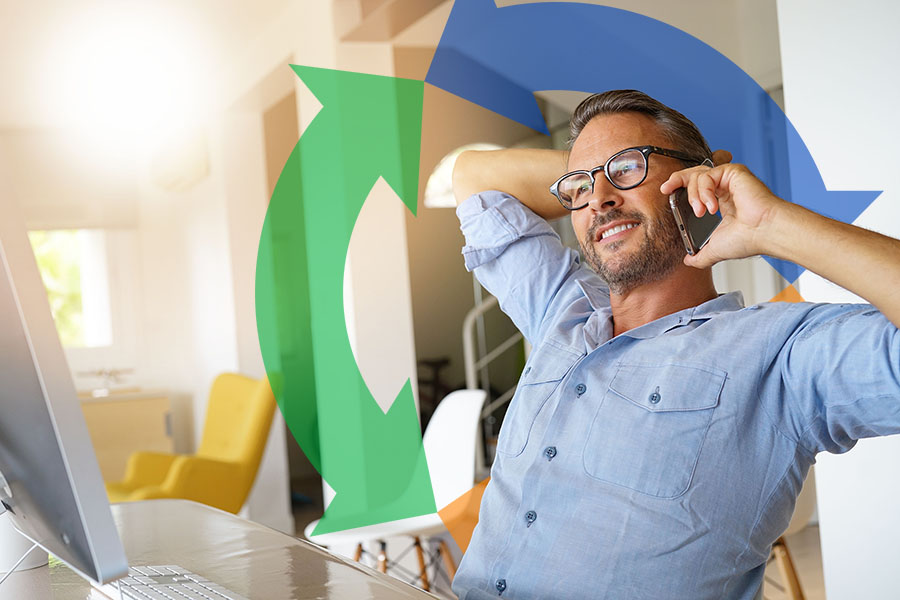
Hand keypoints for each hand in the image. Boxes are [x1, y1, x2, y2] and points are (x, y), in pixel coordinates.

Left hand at [660, 160, 782, 268]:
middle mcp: (725, 188)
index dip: (680, 186)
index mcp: (721, 202)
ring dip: (693, 194)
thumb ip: (700, 255)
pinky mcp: (734, 172)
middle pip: (693, 174)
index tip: (666, 191)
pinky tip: (712, 207)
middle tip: (666, 189)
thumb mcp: (715, 249)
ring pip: (697, 174)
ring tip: (701, 212)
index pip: (695, 187)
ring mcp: (729, 179)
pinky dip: (704, 191)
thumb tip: (688, 262)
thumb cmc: (749, 239)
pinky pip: (707, 175)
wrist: (765, 233)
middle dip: (676, 179)